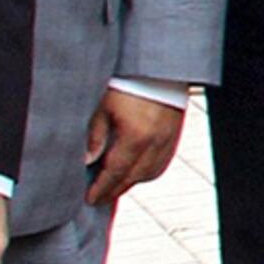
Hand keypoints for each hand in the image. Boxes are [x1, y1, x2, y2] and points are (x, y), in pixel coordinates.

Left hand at [84, 88, 184, 208]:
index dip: (101, 189)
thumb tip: (87, 161)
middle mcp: (156, 142)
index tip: (89, 199)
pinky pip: (162, 162)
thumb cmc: (130, 80)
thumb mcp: (104, 106)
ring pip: (150, 173)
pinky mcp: (175, 134)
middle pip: (133, 178)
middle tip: (98, 197)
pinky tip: (136, 170)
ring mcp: (168, 139)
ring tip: (115, 184)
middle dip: (114, 190)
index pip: (115, 173)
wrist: (159, 65)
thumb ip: (95, 136)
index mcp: (136, 136)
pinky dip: (148, 172)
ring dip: (131, 182)